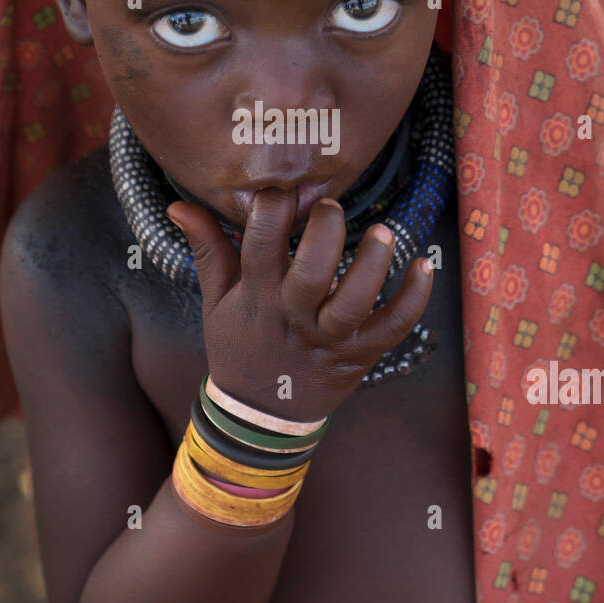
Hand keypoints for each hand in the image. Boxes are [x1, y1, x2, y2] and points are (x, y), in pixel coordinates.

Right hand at [166, 189, 433, 421]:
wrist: (261, 415)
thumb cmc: (240, 345)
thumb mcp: (216, 300)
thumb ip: (207, 248)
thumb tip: (180, 204)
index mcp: (256, 297)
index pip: (260, 245)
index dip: (272, 208)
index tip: (282, 187)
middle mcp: (294, 317)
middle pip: (311, 275)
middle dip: (324, 234)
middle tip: (330, 206)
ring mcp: (330, 339)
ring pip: (354, 303)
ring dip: (372, 265)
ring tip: (382, 232)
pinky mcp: (361, 354)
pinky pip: (393, 327)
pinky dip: (414, 298)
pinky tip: (424, 264)